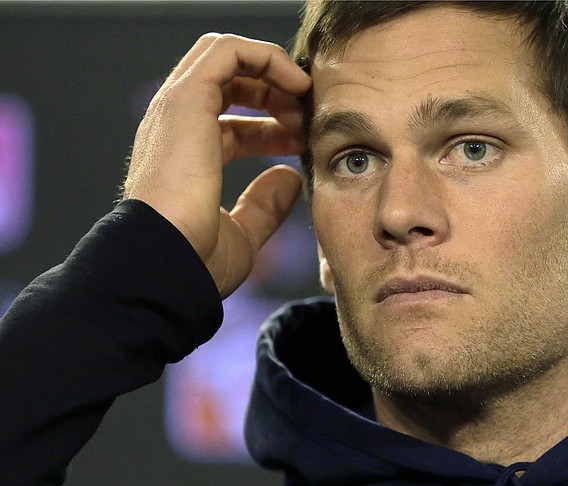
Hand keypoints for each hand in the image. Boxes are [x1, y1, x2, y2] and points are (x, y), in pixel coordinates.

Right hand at [122, 33, 310, 297]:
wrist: (168, 260)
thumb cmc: (197, 258)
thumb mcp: (243, 234)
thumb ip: (265, 205)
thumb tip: (290, 179)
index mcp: (186, 158)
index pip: (231, 125)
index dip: (272, 128)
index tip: (302, 142)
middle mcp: (177, 127)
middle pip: (230, 86)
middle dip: (275, 95)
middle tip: (307, 118)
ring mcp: (177, 108)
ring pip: (227, 59)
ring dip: (272, 72)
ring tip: (304, 96)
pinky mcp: (186, 97)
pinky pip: (227, 51)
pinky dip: (266, 57)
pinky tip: (295, 84)